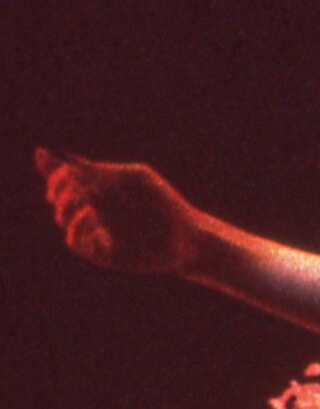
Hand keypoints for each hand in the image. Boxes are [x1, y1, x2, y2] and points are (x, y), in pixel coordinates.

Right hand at [37, 147, 205, 274]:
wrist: (187, 236)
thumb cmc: (164, 204)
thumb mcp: (134, 179)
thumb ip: (100, 170)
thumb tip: (65, 160)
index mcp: (100, 190)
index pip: (65, 178)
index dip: (51, 168)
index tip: (44, 156)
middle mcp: (93, 210)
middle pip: (58, 197)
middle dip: (57, 185)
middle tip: (70, 179)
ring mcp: (95, 232)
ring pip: (62, 217)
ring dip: (68, 203)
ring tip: (86, 195)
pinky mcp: (100, 252)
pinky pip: (74, 240)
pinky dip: (78, 225)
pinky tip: (92, 215)